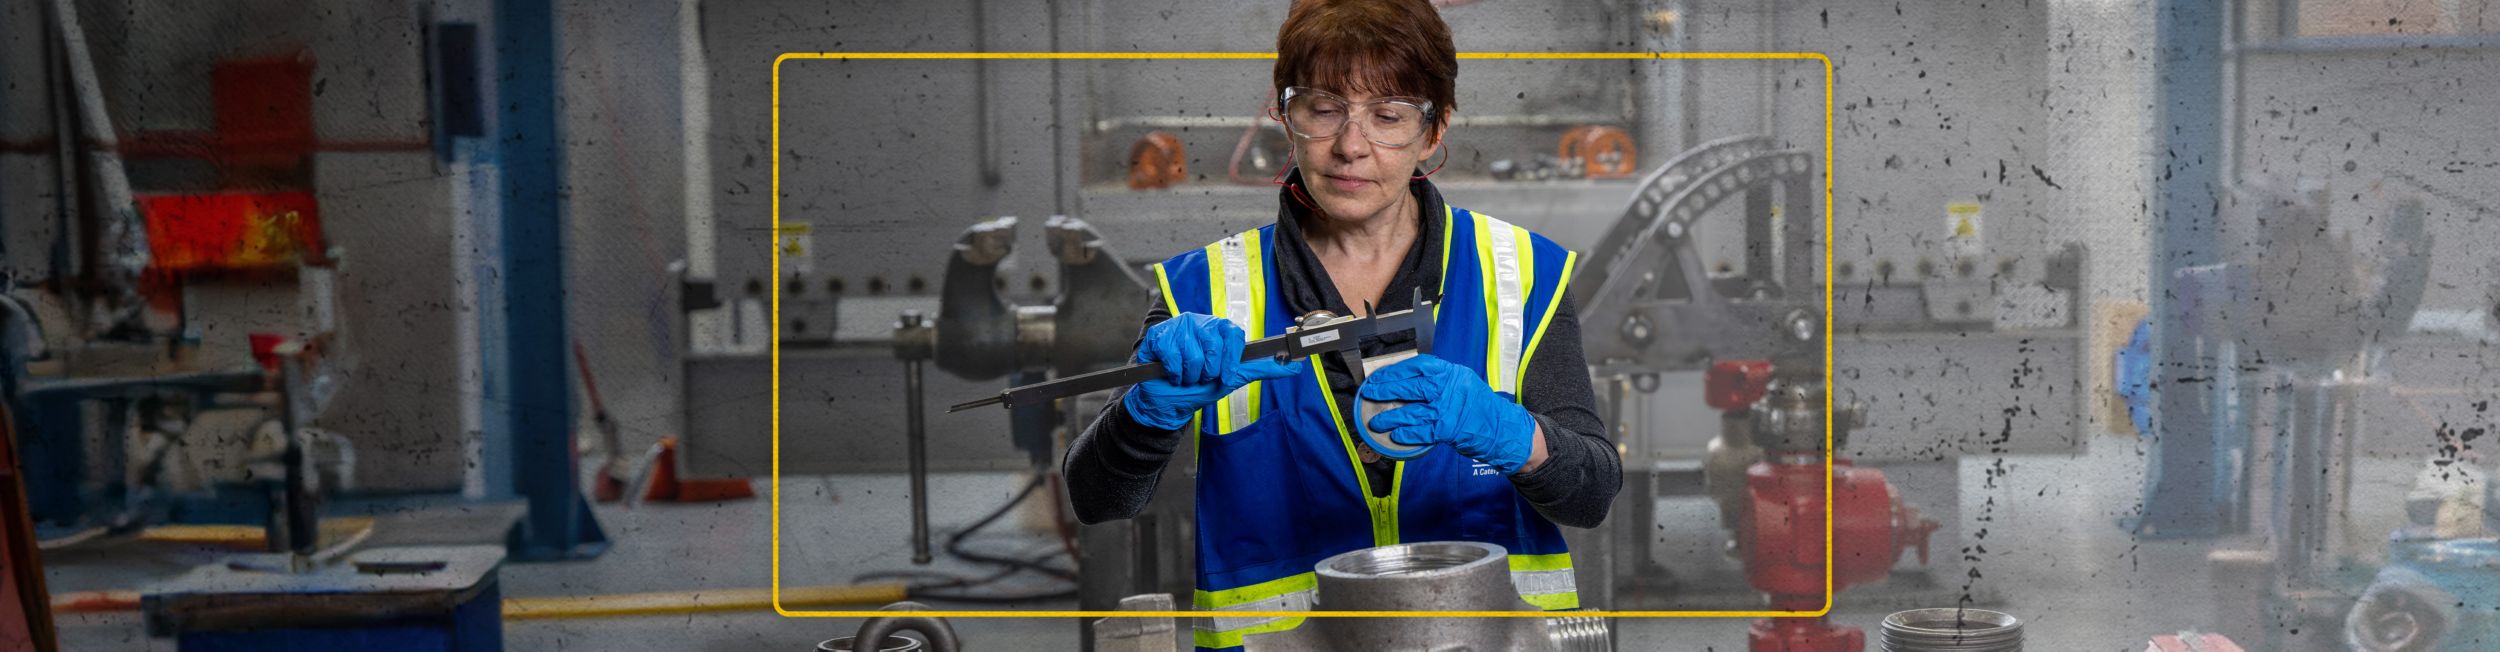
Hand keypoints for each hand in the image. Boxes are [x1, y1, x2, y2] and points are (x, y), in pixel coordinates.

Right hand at [1122, 313, 1301, 429]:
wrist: (1169, 403)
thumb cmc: (1201, 387)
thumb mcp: (1234, 378)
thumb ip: (1263, 369)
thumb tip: (1296, 366)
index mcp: (1220, 329)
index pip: (1232, 335)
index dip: (1229, 360)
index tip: (1225, 376)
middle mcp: (1200, 323)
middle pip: (1213, 346)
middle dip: (1208, 372)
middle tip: (1201, 376)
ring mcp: (1178, 326)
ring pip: (1192, 353)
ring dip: (1189, 375)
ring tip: (1185, 375)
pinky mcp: (1159, 334)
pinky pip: (1172, 354)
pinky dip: (1173, 372)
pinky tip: (1171, 373)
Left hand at [1357, 354, 1538, 475]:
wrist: (1501, 427)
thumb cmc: (1478, 405)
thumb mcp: (1462, 382)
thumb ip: (1439, 380)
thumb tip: (1408, 380)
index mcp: (1451, 373)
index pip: (1418, 366)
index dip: (1396, 370)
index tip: (1380, 375)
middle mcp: (1449, 388)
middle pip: (1411, 387)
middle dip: (1387, 390)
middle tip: (1369, 393)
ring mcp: (1447, 409)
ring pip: (1411, 412)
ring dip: (1390, 417)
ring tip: (1375, 421)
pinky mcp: (1447, 430)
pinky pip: (1421, 432)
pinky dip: (1406, 434)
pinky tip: (1394, 435)